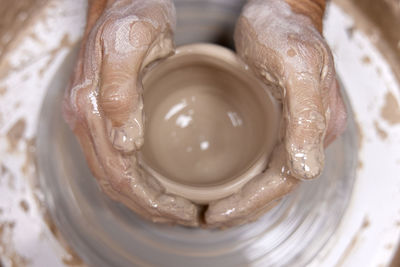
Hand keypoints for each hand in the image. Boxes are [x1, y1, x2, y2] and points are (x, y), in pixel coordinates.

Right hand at [63, 0, 198, 225]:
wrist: (122, 0)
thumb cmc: (131, 15)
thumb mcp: (132, 42)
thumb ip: (122, 92)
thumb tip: (124, 143)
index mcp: (91, 108)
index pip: (121, 173)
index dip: (152, 200)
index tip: (183, 211)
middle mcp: (86, 120)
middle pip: (117, 184)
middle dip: (151, 208)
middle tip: (186, 217)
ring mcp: (92, 121)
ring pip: (116, 178)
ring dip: (145, 201)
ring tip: (176, 211)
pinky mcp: (104, 118)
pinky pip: (118, 161)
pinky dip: (140, 182)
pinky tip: (159, 188)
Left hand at [205, 0, 346, 226]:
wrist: (279, 11)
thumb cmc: (286, 31)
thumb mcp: (297, 66)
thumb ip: (307, 117)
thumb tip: (307, 170)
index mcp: (316, 127)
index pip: (283, 181)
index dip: (252, 202)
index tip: (219, 212)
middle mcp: (308, 134)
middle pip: (276, 186)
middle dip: (244, 207)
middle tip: (210, 218)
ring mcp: (294, 129)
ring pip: (268, 177)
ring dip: (243, 199)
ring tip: (214, 210)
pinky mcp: (278, 121)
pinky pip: (262, 160)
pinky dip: (243, 178)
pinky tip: (224, 183)